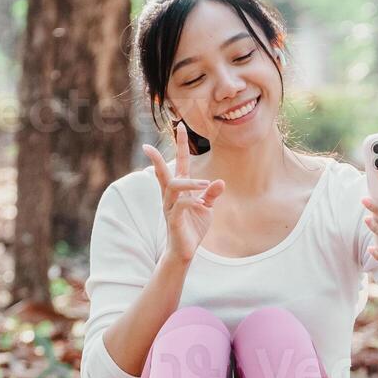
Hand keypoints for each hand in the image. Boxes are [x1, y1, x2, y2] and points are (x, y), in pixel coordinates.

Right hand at [145, 121, 224, 264]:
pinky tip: (201, 204)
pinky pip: (179, 206)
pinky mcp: (173, 220)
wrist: (185, 251)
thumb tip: (220, 181)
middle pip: (163, 171)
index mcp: (180, 190)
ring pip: (172, 186)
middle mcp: (171, 196)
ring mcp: (170, 207)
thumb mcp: (206, 208)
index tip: (179, 126)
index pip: (179, 163)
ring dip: (189, 182)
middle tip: (156, 139)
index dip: (180, 145)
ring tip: (205, 184)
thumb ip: (211, 194)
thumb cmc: (193, 227)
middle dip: (158, 156)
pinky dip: (191, 201)